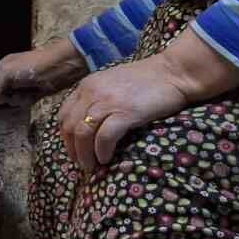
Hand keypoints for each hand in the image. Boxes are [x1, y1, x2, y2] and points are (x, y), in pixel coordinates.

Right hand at [0, 39, 88, 106]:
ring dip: (15, 99)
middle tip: (6, 96)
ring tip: (22, 95)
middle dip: (1, 96)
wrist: (59, 67)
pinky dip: (25, 101)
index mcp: (4, 66)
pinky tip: (31, 96)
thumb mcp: (8, 72)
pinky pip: (23, 102)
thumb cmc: (32, 65)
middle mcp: (12, 75)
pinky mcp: (33, 93)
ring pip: (11, 98)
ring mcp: (23, 84)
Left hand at [58, 30, 238, 171]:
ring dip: (85, 154)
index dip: (65, 137)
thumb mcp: (112, 83)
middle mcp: (92, 92)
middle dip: (73, 150)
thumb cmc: (146, 81)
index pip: (63, 115)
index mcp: (87, 85)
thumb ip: (96, 98)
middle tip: (82, 163)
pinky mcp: (125, 112)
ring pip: (83, 134)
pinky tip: (106, 158)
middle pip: (70, 127)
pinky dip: (102, 151)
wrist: (174, 72)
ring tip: (93, 165)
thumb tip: (87, 125)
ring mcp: (108, 102)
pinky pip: (104, 138)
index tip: (74, 150)